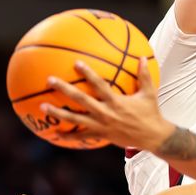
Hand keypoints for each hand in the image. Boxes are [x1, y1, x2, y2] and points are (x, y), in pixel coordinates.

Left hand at [41, 58, 174, 149]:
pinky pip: (82, 136)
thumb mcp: (149, 93)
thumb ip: (144, 75)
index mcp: (116, 101)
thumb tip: (142, 57)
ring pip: (75, 119)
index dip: (87, 73)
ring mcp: (101, 125)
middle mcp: (105, 113)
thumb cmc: (151, 113)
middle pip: (80, 100)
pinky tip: (55, 132)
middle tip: (50, 80)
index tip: (76, 63)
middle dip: (64, 89)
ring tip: (42, 107)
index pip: (98, 85)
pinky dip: (68, 135)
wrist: (153, 137)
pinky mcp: (101, 135)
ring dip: (58, 113)